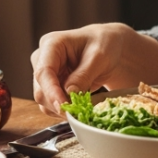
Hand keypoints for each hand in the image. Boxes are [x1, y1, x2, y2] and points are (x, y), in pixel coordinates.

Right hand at [29, 23, 157, 116]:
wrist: (116, 47)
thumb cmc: (109, 43)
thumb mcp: (101, 55)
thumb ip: (84, 74)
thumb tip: (68, 94)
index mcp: (52, 44)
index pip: (44, 72)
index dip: (51, 92)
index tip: (64, 108)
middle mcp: (44, 59)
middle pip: (41, 89)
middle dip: (57, 104)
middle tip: (78, 114)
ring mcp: (48, 74)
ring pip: (45, 100)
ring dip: (62, 109)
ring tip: (85, 107)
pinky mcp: (55, 87)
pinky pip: (54, 104)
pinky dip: (66, 109)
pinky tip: (81, 107)